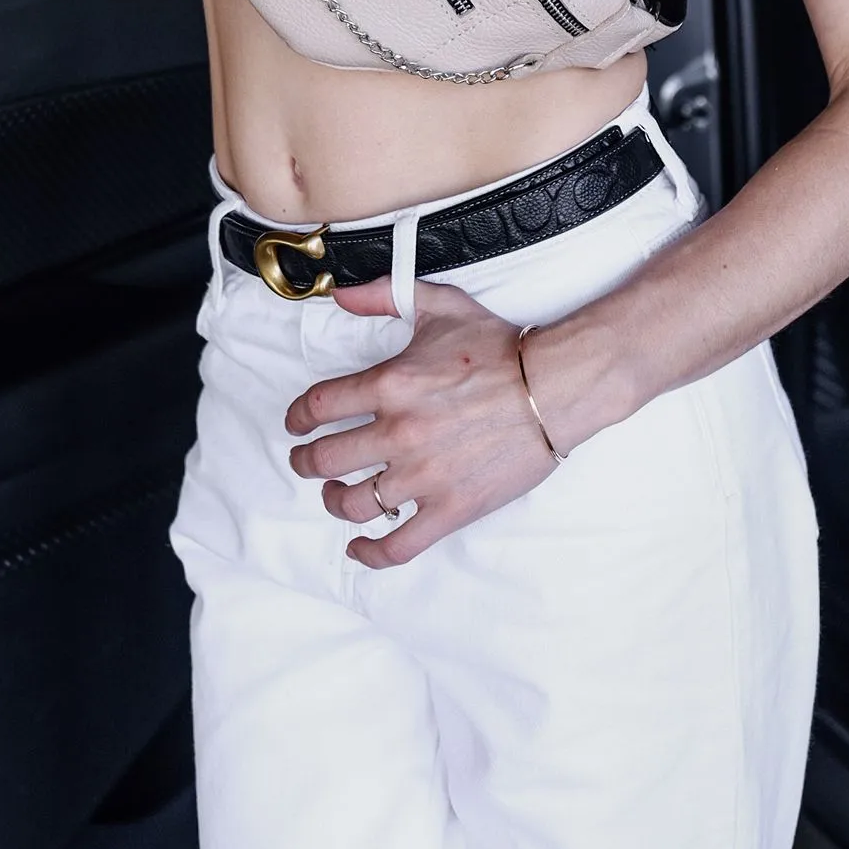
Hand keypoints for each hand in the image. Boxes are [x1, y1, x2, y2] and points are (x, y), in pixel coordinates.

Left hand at [284, 280, 561, 567]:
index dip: (297, 419)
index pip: (318, 407)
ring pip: (355, 503)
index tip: (295, 425)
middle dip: (306, 463)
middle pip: (327, 460)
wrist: (552, 388)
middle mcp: (398, 433)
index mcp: (390, 384)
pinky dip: (370, 552)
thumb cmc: (498, 348)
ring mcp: (423, 476)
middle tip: (305, 461)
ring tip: (335, 495)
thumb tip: (339, 296)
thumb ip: (382, 296)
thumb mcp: (439, 306)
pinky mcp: (450, 508)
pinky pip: (398, 545)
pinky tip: (359, 547)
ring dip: (334, 501)